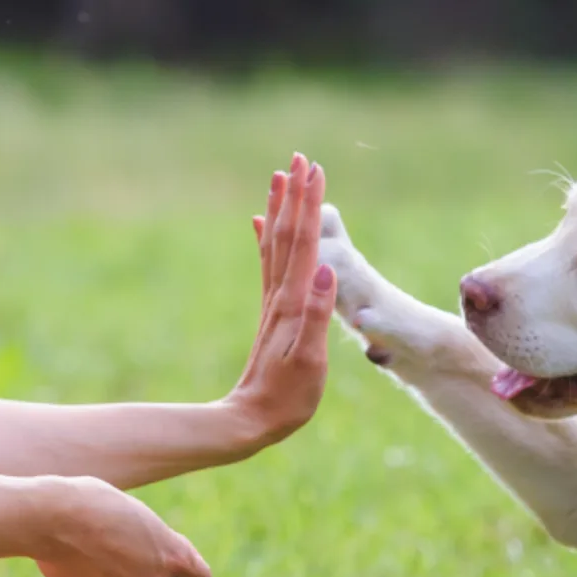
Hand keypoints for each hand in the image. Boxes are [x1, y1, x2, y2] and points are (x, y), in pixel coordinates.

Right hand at [32, 476, 213, 576]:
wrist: (52, 517)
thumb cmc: (96, 502)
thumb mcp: (138, 515)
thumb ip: (152, 542)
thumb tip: (146, 560)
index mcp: (173, 555)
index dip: (188, 572)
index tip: (177, 565)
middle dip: (151, 574)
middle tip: (127, 548)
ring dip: (119, 575)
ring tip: (95, 546)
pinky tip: (78, 556)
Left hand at [219, 153, 337, 446]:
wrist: (250, 419)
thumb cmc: (286, 397)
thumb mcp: (308, 360)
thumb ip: (316, 314)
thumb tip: (325, 269)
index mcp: (293, 302)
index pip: (305, 243)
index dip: (309, 206)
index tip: (313, 170)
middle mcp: (280, 295)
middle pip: (288, 235)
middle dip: (295, 195)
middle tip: (298, 158)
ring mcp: (274, 303)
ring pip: (275, 244)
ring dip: (281, 210)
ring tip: (281, 178)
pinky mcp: (272, 314)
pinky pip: (269, 264)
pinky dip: (268, 238)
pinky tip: (261, 226)